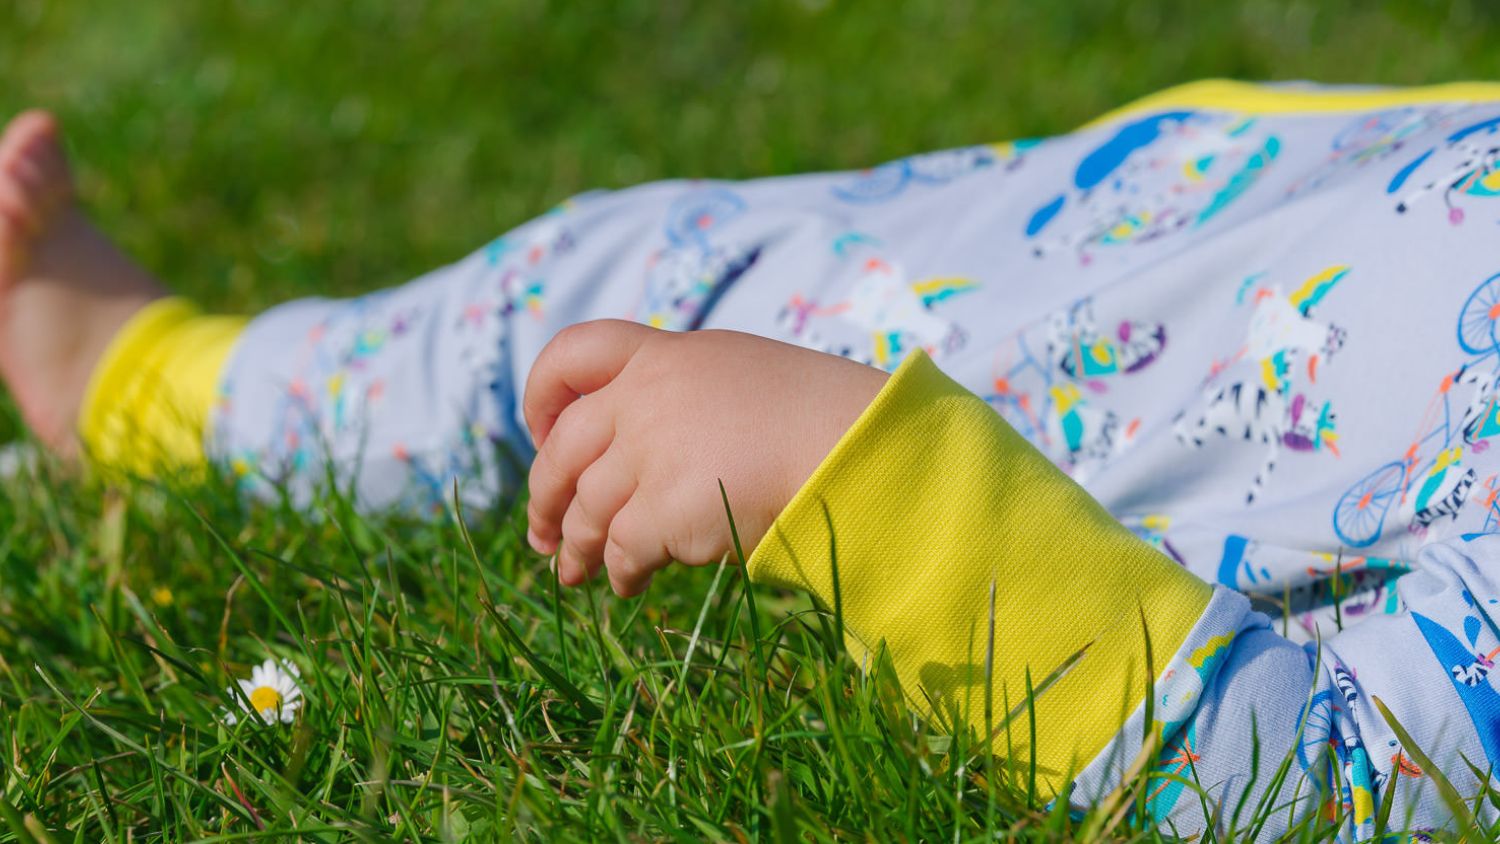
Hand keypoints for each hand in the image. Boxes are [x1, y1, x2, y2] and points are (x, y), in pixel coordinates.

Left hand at [523, 320, 887, 595]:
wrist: (859, 447)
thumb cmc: (818, 416)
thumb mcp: (740, 374)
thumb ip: (681, 392)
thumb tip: (638, 445)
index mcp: (666, 355)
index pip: (574, 350)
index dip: (543, 394)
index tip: (545, 432)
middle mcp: (647, 397)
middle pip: (562, 447)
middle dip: (543, 494)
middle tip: (541, 532)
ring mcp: (651, 452)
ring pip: (584, 507)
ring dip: (575, 546)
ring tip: (574, 574)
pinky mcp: (664, 509)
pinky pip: (620, 549)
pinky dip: (618, 572)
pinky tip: (627, 585)